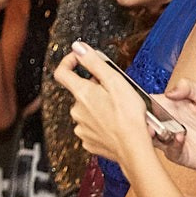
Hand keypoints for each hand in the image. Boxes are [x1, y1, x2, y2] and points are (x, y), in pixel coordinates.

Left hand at [52, 43, 154, 165]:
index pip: (62, 72)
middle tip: (115, 90)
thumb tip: (79, 48)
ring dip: (99, 106)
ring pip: (87, 110)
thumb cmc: (128, 116)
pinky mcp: (88, 141)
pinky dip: (101, 123)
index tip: (80, 59)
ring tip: (119, 110)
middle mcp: (76, 111)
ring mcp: (81, 128)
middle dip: (94, 88)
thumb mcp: (115, 81)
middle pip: (80, 92)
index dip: (70, 61)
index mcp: (82, 93)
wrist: (134, 148)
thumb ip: (94, 62)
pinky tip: (115, 124)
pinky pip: (92, 127)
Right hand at [148, 78, 195, 173]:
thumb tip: (169, 92)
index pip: (148, 103)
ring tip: (157, 130)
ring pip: (151, 138)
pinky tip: (180, 137)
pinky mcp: (178, 154)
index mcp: (171, 107)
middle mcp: (168, 123)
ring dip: (152, 134)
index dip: (142, 103)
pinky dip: (172, 144)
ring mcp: (171, 139)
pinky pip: (168, 151)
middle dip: (142, 120)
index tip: (141, 103)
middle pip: (145, 122)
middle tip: (146, 119)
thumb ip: (189, 87)